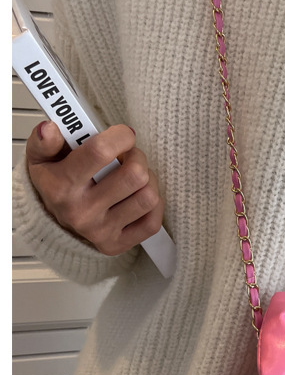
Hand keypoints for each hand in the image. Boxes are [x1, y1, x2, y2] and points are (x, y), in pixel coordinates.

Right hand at [26, 121, 163, 255]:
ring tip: (134, 177)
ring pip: (148, 198)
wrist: (53, 225)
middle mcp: (83, 211)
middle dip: (137, 158)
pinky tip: (139, 196)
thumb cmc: (55, 185)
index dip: (121, 136)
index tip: (123, 134)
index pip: (101, 152)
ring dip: (148, 181)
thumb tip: (50, 129)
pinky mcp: (118, 245)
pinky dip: (154, 206)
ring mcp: (102, 230)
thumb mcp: (40, 159)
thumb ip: (44, 141)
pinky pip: (152, 223)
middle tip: (129, 156)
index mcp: (62, 185)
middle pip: (134, 175)